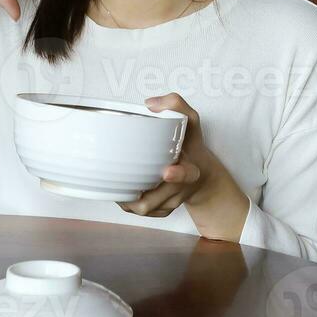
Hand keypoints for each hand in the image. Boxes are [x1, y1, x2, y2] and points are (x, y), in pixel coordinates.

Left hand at [117, 93, 249, 241]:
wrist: (202, 176)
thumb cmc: (191, 146)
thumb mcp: (190, 121)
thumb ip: (176, 105)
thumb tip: (150, 104)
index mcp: (191, 168)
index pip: (187, 174)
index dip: (177, 175)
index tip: (168, 171)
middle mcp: (181, 190)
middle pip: (155, 201)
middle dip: (136, 196)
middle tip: (118, 180)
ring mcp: (171, 203)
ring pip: (145, 210)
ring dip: (127, 200)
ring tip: (114, 184)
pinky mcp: (163, 211)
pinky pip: (143, 213)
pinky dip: (129, 204)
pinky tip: (121, 189)